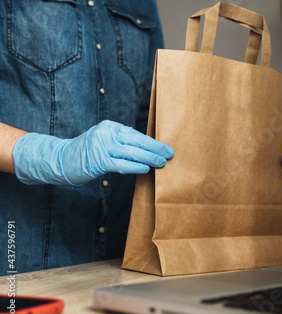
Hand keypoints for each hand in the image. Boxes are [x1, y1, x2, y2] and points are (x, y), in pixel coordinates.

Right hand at [13, 120, 173, 184]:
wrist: (61, 159)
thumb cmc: (87, 152)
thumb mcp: (104, 139)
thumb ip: (121, 141)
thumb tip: (146, 147)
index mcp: (110, 126)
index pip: (136, 134)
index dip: (152, 142)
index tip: (165, 148)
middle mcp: (106, 133)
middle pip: (137, 140)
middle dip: (155, 147)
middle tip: (169, 153)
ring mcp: (102, 146)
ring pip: (132, 152)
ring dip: (149, 157)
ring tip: (161, 162)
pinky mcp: (99, 161)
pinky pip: (121, 164)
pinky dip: (135, 166)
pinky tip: (145, 168)